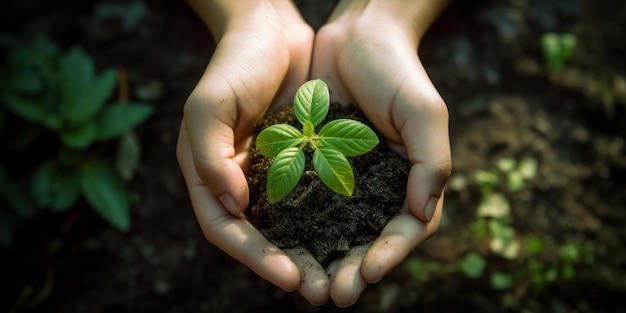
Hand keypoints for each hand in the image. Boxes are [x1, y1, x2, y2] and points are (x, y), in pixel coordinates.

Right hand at [177, 0, 329, 303]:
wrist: (272, 29)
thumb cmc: (234, 64)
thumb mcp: (209, 105)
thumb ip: (210, 156)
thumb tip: (232, 206)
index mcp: (208, 174)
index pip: (226, 229)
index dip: (254, 257)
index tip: (289, 275)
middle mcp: (239, 181)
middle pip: (260, 237)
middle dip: (288, 266)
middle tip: (321, 291)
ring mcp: (270, 172)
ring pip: (290, 225)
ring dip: (313, 252)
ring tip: (341, 276)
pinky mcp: (301, 160)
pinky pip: (314, 197)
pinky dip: (328, 219)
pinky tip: (353, 235)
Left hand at [311, 0, 451, 305]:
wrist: (356, 36)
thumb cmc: (398, 72)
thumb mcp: (424, 112)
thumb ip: (431, 162)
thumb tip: (423, 212)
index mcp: (410, 182)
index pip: (406, 231)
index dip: (389, 255)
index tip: (368, 273)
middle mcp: (377, 188)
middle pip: (367, 240)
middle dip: (351, 269)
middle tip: (333, 294)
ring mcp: (344, 180)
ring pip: (333, 230)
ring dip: (321, 260)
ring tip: (306, 285)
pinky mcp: (313, 167)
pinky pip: (303, 203)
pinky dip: (295, 227)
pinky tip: (280, 246)